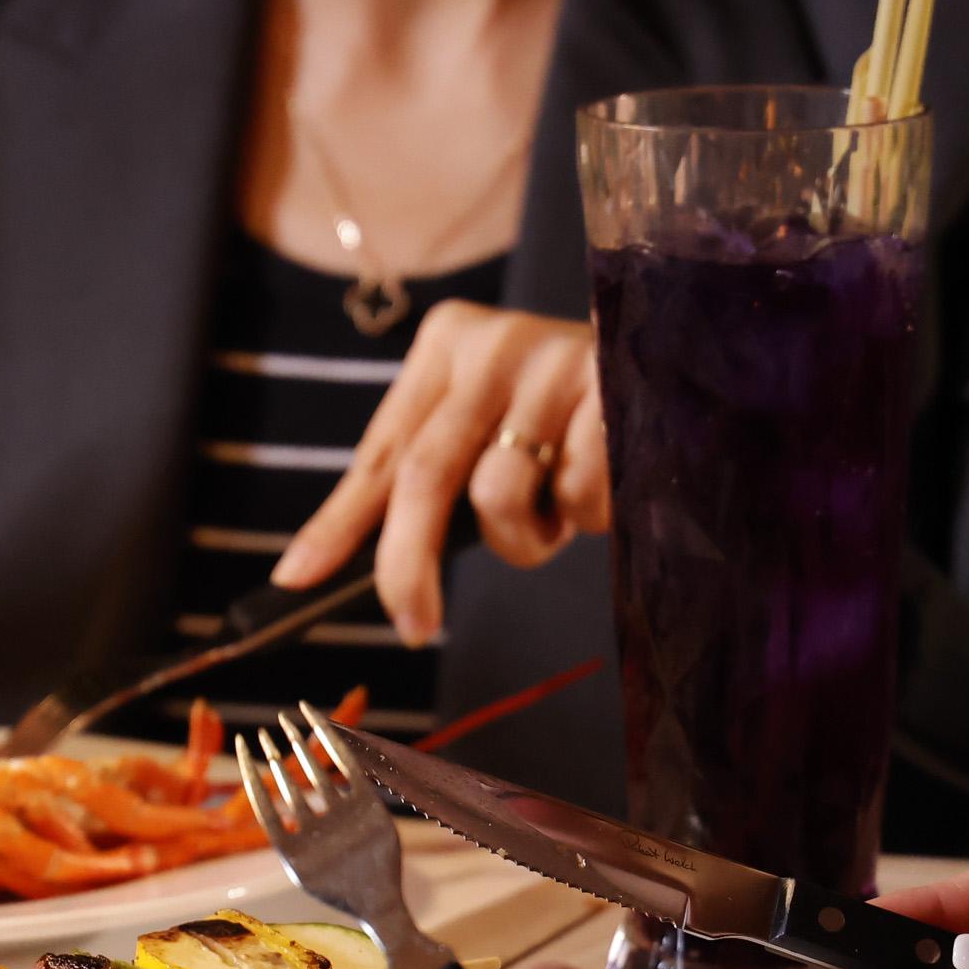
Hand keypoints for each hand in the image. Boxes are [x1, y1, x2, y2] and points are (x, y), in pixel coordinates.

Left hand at [267, 305, 605, 643]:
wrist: (670, 370)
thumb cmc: (558, 418)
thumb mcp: (481, 428)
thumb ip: (418, 478)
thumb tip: (317, 569)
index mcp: (447, 345)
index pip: (381, 453)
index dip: (337, 523)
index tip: (297, 579)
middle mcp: (495, 343)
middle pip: (425, 475)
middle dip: (409, 564)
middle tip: (412, 624)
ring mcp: (556, 363)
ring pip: (502, 500)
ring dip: (527, 538)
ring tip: (555, 510)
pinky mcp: (614, 394)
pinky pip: (576, 500)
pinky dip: (586, 516)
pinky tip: (602, 480)